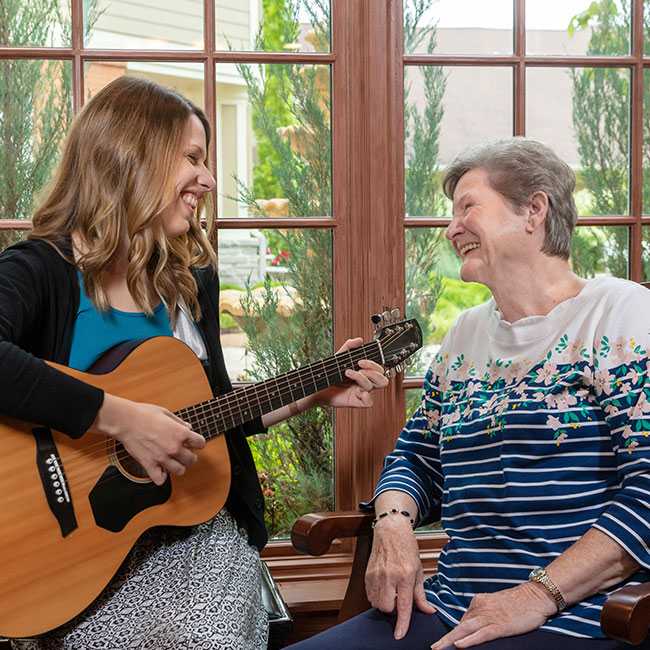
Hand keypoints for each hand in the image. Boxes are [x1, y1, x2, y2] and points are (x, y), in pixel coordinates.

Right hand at [92, 393, 206, 485]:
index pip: (201, 443)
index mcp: (180, 433)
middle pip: (192, 460)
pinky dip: (161, 477)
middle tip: (184, 452)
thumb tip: (188, 427)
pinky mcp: (150, 465)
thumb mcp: (166, 413)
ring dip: (178, 466)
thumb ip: (179, 422)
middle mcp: (174, 447)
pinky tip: (160, 470)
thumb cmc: (143, 414)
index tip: (193, 442)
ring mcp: (162, 458)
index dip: (198, 442)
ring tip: (173, 461)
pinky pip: (160, 479)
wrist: (125, 421)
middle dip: (190, 456)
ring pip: (180, 471)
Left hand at [308, 338, 388, 408]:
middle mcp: (364, 382)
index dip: (373, 364)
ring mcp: (361, 392)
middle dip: (373, 372)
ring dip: (363, 379)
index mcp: (364, 372)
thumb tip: (359, 340)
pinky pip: (369, 402)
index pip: (379, 369)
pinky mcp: (356, 401)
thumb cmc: (330, 372)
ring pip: (374, 387)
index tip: (360, 360)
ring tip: (349, 373)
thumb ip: (349, 346)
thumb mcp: (339, 357)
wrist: (318, 384)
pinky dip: (366, 397)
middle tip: (359, 367)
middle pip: (383, 379)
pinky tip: (357, 392)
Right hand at [365, 514, 436, 639]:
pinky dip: (377, 596)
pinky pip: (370, 595)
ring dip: (385, 603)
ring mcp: (376, 575)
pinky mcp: (367, 574)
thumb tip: (429, 611)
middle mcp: (389, 575)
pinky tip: (384, 587)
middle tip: (400, 600)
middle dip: (393, 610)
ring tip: (392, 592)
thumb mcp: (419, 570)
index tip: (400, 635)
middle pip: (387, 608)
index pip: (403, 605)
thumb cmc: (406, 547)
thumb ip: (422, 594)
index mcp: (406, 574)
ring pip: (377, 603)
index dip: (402, 623)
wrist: (391, 530)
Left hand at [430, 582, 556, 648]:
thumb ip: (483, 613)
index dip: (454, 633)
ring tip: (439, 648)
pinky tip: (459, 645)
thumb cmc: (518, 602)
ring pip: (466, 629)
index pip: (463, 620)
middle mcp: (481, 608)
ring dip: (450, 640)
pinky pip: (482, 634)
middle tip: (433, 646)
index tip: (444, 642)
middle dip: (445, 637)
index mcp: (479, 602)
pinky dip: (469, 640)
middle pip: (460, 625)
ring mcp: (490, 617)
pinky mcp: (500, 626)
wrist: (535, 595)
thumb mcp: (495, 605)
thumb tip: (471, 625)